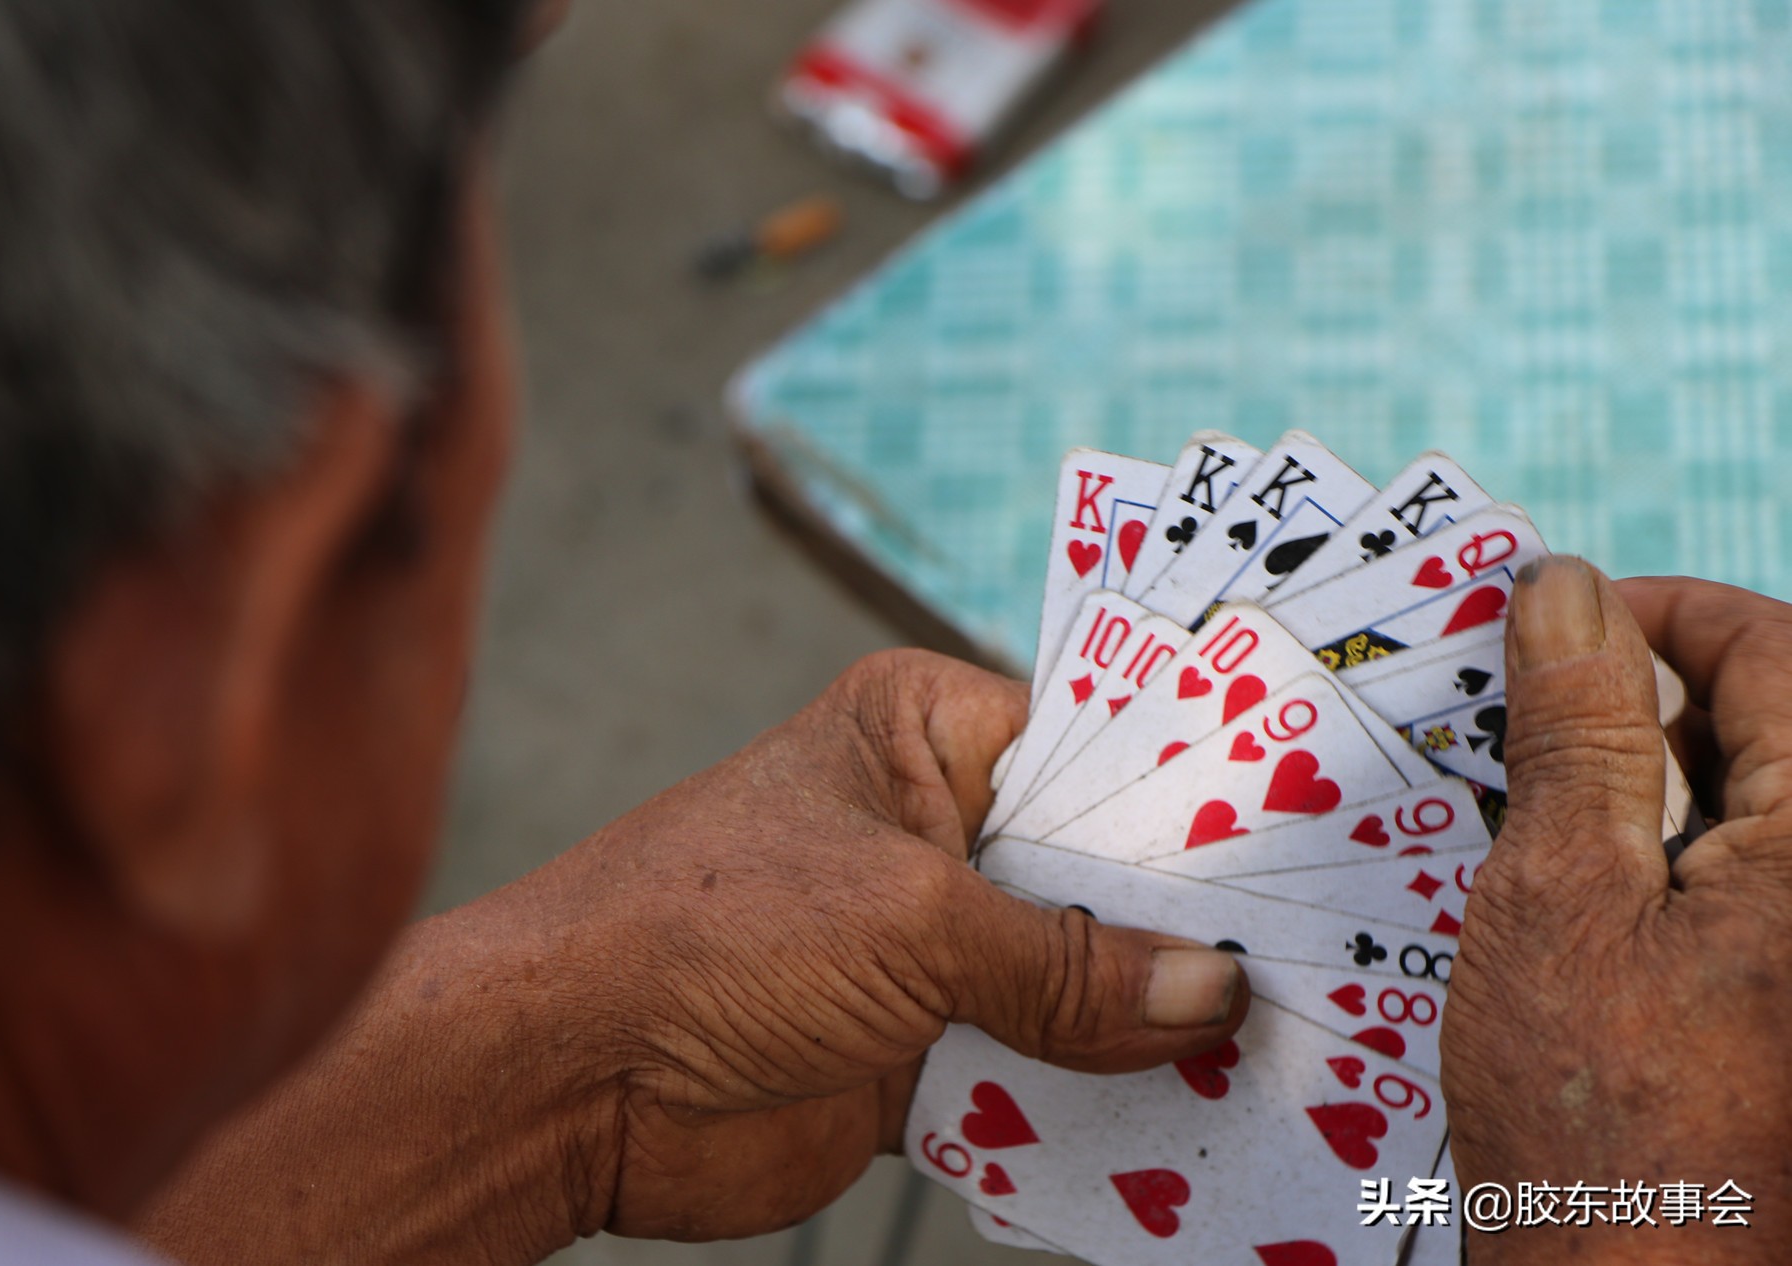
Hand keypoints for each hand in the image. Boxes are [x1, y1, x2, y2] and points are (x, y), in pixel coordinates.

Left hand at [140, 650, 1245, 1262]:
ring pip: (1078, 985)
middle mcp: (935, 831)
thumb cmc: (711, 934)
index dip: (1200, 809)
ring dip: (1155, 1032)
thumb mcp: (908, 923)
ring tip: (1300, 1061)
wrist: (568, 1078)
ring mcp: (930, 948)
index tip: (1316, 856)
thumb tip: (1212, 993)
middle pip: (1099, 880)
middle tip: (1334, 973)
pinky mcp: (918, 1050)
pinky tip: (1199, 1132)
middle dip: (1192, 936)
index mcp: (924, 735)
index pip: (1098, 752)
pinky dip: (1100, 1105)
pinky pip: (1036, 1073)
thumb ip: (1064, 961)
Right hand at [1441, 559, 1791, 1262]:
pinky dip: (1681, 857)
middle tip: (1528, 723)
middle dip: (1651, 700)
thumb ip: (1580, 729)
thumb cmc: (1598, 1117)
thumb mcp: (1561, 895)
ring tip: (1548, 817)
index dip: (1657, 613)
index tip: (1552, 621)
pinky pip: (1760, 881)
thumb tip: (1566, 589)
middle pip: (1780, 722)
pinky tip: (1600, 895)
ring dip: (1662, 781)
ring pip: (1767, 801)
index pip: (1775, 648)